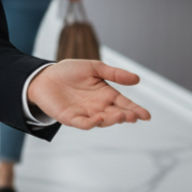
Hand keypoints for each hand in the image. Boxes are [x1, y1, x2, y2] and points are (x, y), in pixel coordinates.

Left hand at [27, 59, 150, 129]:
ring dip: (111, 120)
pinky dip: (91, 123)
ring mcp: (86, 114)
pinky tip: (98, 119)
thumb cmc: (69, 72)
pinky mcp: (71, 118)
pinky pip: (83, 123)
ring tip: (120, 116)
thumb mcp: (94, 68)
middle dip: (125, 116)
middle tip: (133, 116)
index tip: (147, 116)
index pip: (124, 104)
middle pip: (115, 114)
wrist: (44, 76)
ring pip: (102, 121)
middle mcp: (98, 107)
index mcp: (106, 94)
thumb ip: (114, 73)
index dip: (136, 110)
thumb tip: (137, 79)